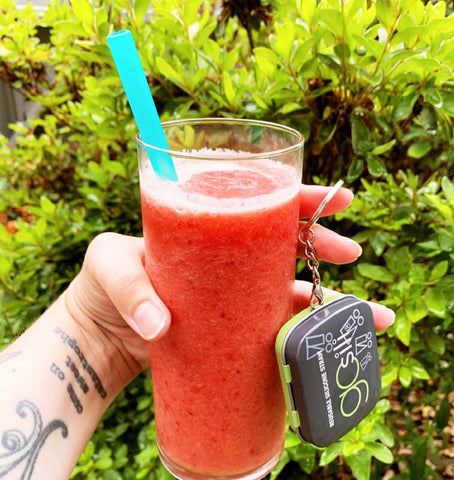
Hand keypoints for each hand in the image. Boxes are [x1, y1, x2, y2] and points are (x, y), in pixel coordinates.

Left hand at [64, 185, 392, 374]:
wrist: (98, 337)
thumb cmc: (99, 289)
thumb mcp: (106, 265)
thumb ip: (128, 285)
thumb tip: (159, 324)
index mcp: (206, 227)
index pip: (258, 203)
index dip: (299, 200)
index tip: (336, 200)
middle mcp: (225, 259)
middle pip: (285, 242)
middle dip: (324, 243)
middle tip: (350, 251)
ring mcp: (232, 295)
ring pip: (290, 287)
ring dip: (331, 298)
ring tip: (368, 314)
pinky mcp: (232, 328)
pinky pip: (275, 326)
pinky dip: (304, 333)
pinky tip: (330, 341)